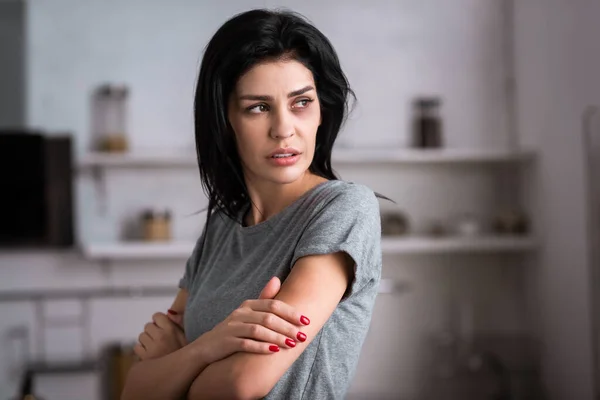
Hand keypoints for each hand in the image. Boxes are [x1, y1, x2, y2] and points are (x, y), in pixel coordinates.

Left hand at [134, 312, 186, 360]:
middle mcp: (160, 337)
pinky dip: (142, 350)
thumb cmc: (184, 354)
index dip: (159, 321)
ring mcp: (152, 347)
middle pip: (148, 326)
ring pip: (141, 337)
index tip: (162, 327)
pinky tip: (150, 354)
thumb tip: (169, 312)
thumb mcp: (186, 336)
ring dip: (146, 341)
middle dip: (152, 331)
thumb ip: (178, 322)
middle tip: (160, 339)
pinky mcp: (144, 357)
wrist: (180, 372)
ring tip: (156, 347)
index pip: (157, 316)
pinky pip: (137, 348)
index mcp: (171, 329)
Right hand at [193, 276, 310, 364]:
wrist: (207, 347)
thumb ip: (264, 299)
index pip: (273, 304)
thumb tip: (277, 279)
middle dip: (287, 327)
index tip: (306, 321)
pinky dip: (260, 347)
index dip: (290, 312)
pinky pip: (245, 344)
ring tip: (291, 345)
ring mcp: (232, 327)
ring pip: (258, 330)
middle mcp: (240, 313)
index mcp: (248, 305)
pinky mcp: (226, 342)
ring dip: (277, 338)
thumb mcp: (248, 313)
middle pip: (268, 317)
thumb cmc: (234, 330)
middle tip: (302, 336)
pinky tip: (273, 352)